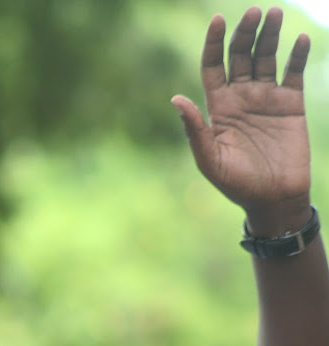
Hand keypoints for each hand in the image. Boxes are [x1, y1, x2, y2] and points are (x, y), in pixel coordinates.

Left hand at [172, 7, 310, 230]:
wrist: (273, 199)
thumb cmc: (236, 184)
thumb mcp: (209, 159)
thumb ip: (195, 130)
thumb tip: (175, 99)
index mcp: (218, 107)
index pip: (212, 66)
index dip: (213, 43)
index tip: (217, 19)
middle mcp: (240, 97)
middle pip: (240, 55)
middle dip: (245, 32)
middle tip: (254, 11)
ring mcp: (266, 99)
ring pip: (266, 58)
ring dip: (270, 35)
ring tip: (275, 13)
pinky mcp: (291, 105)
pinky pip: (293, 74)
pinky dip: (296, 56)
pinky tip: (298, 40)